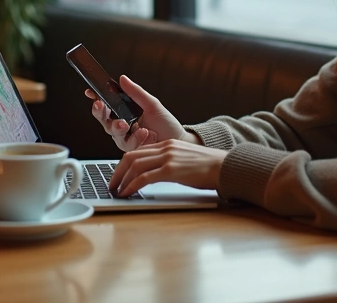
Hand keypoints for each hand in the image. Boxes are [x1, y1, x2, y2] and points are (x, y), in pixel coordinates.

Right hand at [85, 75, 196, 151]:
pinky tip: (145, 133)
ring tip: (128, 124)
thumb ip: (136, 93)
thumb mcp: (152, 104)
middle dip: (101, 113)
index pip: (106, 106)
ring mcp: (126, 139)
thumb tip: (122, 79)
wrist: (178, 140)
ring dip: (119, 127)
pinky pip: (128, 144)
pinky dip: (136, 138)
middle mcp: (122, 127)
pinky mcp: (132, 150)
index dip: (96, 99)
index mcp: (124, 113)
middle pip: (104, 120)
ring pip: (114, 133)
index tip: (92, 93)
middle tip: (102, 106)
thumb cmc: (165, 123)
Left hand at [108, 139, 227, 196]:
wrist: (225, 167)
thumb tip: (154, 176)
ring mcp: (168, 158)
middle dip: (117, 172)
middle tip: (111, 184)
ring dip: (121, 180)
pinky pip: (144, 177)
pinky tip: (127, 193)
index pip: (138, 151)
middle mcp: (165, 148)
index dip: (123, 164)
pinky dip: (132, 186)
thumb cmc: (208, 168)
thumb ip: (169, 163)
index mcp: (167, 144)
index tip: (117, 175)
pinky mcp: (171, 170)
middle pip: (131, 157)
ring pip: (135, 166)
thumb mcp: (185, 160)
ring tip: (116, 191)